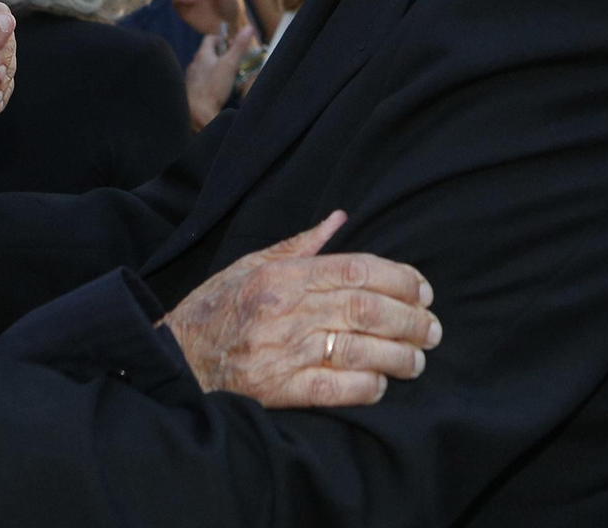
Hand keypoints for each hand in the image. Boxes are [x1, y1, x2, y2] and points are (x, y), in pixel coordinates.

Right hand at [161, 211, 440, 407]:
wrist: (174, 357)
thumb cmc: (215, 309)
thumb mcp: (250, 264)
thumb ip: (300, 245)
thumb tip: (339, 218)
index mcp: (281, 274)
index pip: (357, 268)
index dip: (400, 279)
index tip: (424, 291)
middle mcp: (284, 309)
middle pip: (367, 309)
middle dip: (411, 320)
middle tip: (433, 330)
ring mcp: (281, 350)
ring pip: (359, 349)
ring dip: (399, 356)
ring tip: (417, 361)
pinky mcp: (276, 389)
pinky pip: (335, 388)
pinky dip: (366, 386)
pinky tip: (380, 384)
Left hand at [185, 24, 256, 128]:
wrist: (197, 112)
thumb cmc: (213, 87)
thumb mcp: (230, 65)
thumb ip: (239, 47)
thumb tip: (248, 27)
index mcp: (202, 55)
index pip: (210, 38)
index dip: (222, 39)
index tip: (233, 46)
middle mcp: (195, 64)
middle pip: (209, 53)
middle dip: (223, 56)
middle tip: (235, 62)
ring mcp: (192, 77)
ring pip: (206, 68)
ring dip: (217, 69)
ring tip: (229, 76)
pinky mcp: (193, 90)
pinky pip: (203, 81)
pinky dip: (212, 81)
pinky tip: (219, 89)